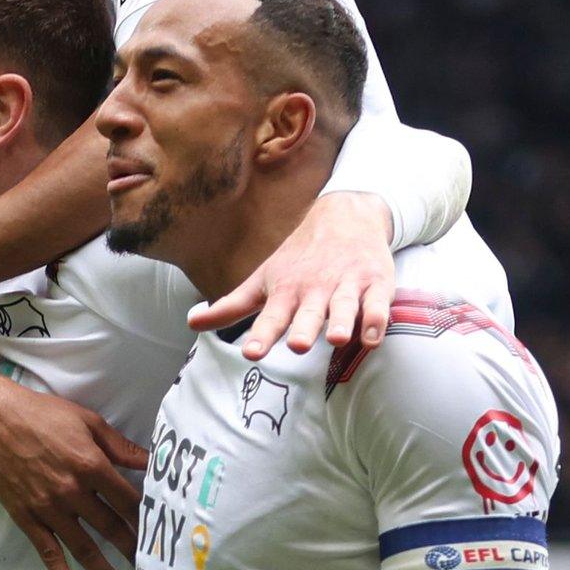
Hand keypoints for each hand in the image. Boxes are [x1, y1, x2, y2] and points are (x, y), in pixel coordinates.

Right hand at [0, 369, 145, 569]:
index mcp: (91, 466)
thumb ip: (120, 447)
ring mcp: (49, 509)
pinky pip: (48, 553)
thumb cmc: (43, 415)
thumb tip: (152, 461)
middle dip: (134, 551)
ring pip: (84, 548)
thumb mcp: (87, 421)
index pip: (128, 501)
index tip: (161, 534)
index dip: (148, 518)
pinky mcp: (27, 518)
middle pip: (112, 528)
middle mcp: (73, 492)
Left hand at [187, 191, 394, 359]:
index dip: (260, 335)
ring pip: (344, 307)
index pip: (271, 317)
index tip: (250, 353)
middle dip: (301, 329)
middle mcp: (314, 289)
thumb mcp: (262, 280)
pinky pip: (379, 304)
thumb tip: (191, 323)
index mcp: (285, 291)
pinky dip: (377, 320)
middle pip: (307, 313)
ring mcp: (345, 285)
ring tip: (337, 339)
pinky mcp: (375, 283)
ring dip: (341, 322)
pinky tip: (374, 337)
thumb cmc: (297, 259)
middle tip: (296, 345)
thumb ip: (232, 306)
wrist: (344, 215)